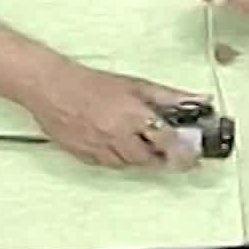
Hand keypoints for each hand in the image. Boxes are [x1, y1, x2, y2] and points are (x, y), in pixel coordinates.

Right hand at [25, 62, 208, 170]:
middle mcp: (118, 137)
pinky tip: (118, 144)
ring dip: (140, 158)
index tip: (194, 157)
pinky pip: (110, 165)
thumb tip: (197, 99)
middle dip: (162, 157)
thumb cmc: (90, 82)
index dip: (184, 153)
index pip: (168, 143)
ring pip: (129, 165)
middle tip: (168, 150)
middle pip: (150, 160)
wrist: (51, 87)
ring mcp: (100, 150)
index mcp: (133, 116)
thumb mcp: (135, 85)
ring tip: (141, 143)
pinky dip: (119, 158)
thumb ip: (168, 96)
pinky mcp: (85, 157)